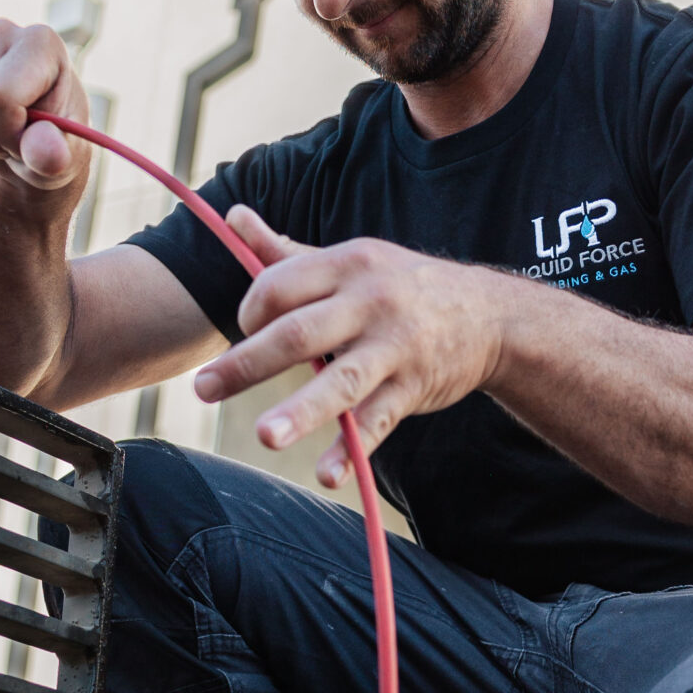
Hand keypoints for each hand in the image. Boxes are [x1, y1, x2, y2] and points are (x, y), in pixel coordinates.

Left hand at [192, 207, 508, 488]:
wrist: (488, 315)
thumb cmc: (402, 287)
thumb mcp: (352, 259)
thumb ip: (286, 250)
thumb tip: (233, 216)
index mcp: (346, 265)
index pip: (281, 285)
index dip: (250, 311)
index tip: (242, 332)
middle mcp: (369, 303)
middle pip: (298, 333)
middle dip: (247, 363)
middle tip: (204, 389)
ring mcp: (394, 348)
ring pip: (340, 382)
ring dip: (302, 411)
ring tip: (264, 436)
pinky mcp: (413, 387)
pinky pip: (378, 422)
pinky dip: (354, 451)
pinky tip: (329, 476)